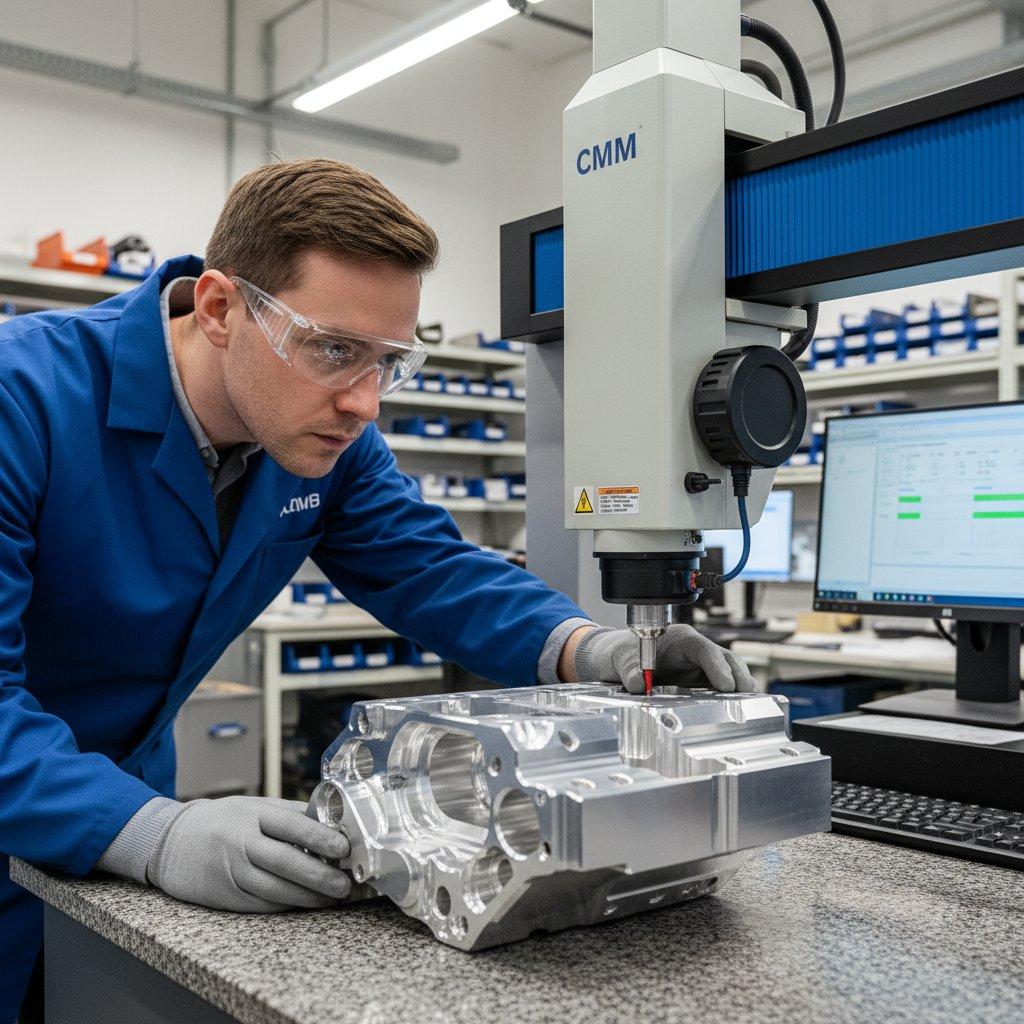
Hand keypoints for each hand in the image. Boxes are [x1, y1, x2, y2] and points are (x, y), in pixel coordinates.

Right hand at [147, 796, 351, 912]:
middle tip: (344, 884)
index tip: (344, 848)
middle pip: (286, 862)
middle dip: (319, 875)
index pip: (291, 825)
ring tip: (331, 898)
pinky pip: (261, 904)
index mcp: (252, 814)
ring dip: (307, 897)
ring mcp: (231, 871)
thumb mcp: (252, 807)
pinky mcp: (224, 896)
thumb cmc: (222, 821)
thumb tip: (331, 823)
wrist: (170, 842)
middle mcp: (241, 842)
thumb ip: (288, 814)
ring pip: (275, 889)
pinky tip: (305, 904)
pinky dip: (286, 905)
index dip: (320, 837)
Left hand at [574, 624, 756, 694]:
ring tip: (748, 706)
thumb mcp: (623, 662)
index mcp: (680, 638)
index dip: (717, 666)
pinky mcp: (701, 678)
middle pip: (725, 658)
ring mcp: (701, 663)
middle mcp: (695, 649)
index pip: (704, 649)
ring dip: (739, 686)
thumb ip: (630, 673)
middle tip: (746, 697)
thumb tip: (638, 686)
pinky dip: (731, 695)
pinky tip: (737, 709)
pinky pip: (721, 684)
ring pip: (728, 671)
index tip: (726, 685)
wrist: (621, 657)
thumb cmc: (625, 654)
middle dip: (738, 676)